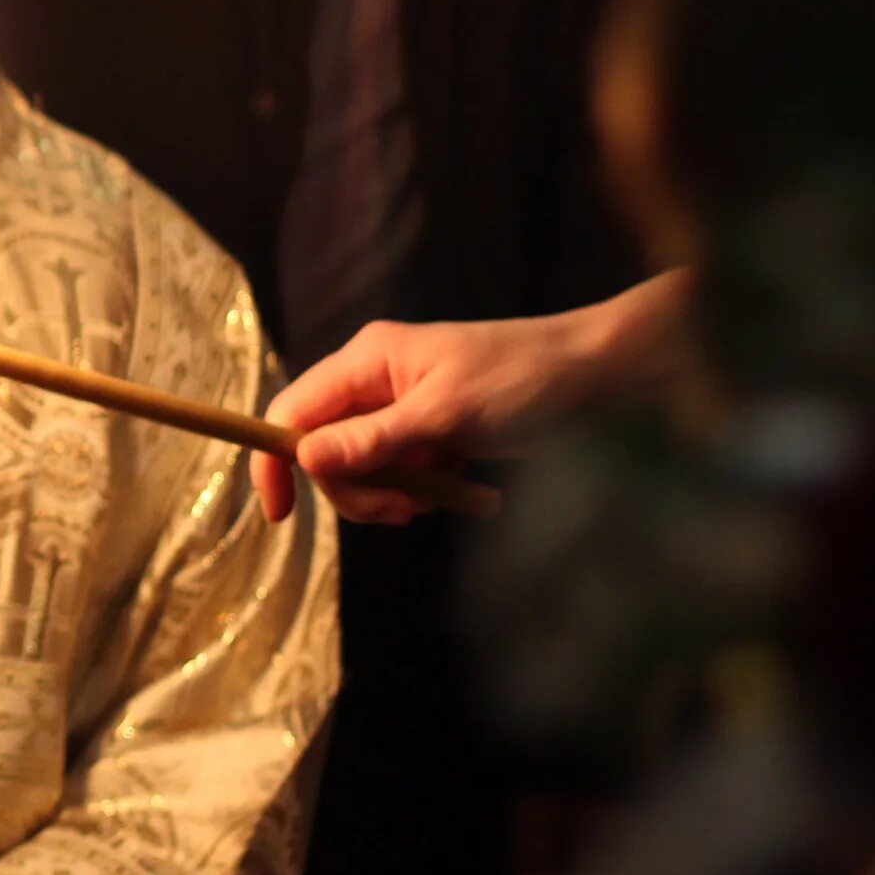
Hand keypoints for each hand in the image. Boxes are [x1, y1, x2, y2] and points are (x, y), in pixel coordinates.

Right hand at [253, 278, 689, 523]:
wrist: (598, 375)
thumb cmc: (524, 380)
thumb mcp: (445, 413)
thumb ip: (373, 439)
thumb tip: (302, 459)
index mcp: (367, 360)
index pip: (293, 411)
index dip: (276, 461)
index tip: (282, 514)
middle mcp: (375, 380)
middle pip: (323, 447)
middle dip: (352, 487)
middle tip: (400, 510)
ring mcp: (402, 406)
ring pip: (360, 465)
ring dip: (386, 493)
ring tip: (430, 501)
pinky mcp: (431, 429)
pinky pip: (397, 470)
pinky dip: (414, 489)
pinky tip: (449, 487)